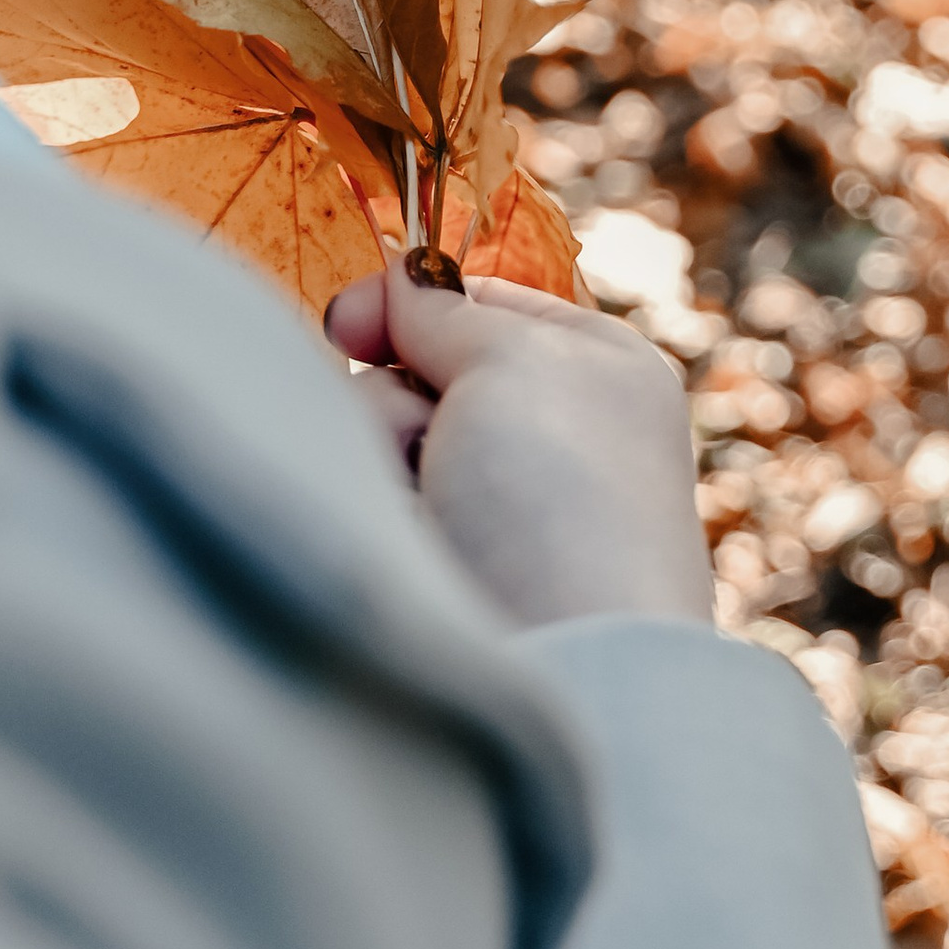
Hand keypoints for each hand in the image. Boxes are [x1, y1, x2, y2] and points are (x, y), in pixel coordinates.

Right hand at [324, 247, 714, 631]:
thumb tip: (400, 279)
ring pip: (375, 433)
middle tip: (427, 438)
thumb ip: (446, 311)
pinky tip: (405, 549)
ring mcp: (482, 510)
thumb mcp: (517, 363)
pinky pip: (366, 497)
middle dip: (394, 394)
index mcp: (594, 370)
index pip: (477, 304)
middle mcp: (542, 434)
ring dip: (382, 455)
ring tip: (428, 514)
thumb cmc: (562, 500)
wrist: (561, 669)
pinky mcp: (433, 568)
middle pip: (412, 370)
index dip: (411, 303)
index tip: (353, 321)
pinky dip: (373, 511)